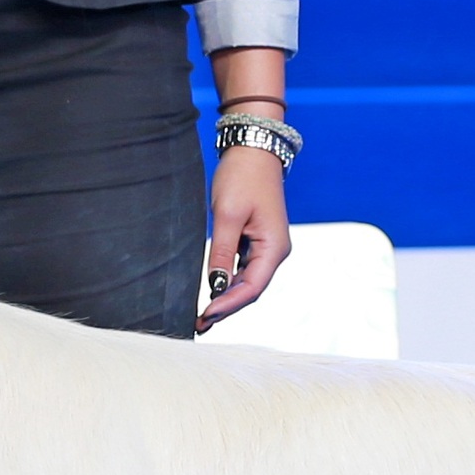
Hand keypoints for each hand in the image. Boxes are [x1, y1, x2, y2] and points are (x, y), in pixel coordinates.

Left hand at [197, 146, 290, 332]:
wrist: (253, 149)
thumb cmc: (243, 176)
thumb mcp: (227, 215)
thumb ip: (221, 252)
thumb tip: (214, 285)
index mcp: (274, 248)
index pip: (252, 288)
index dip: (227, 305)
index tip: (204, 316)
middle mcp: (275, 252)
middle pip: (251, 290)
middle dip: (226, 308)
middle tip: (199, 324)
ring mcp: (267, 248)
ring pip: (247, 283)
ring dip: (226, 299)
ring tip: (203, 316)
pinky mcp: (256, 242)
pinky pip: (243, 270)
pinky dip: (227, 283)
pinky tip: (211, 292)